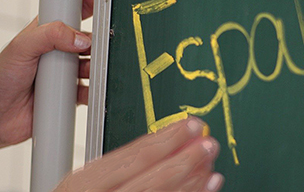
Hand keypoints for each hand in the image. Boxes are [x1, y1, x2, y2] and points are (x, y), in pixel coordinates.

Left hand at [0, 0, 93, 147]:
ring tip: (92, 71)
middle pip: (89, 41)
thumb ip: (49, 35)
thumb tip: (79, 37)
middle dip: (98, 43)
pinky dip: (95, 91)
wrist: (0, 117)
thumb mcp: (21, 48)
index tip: (102, 4)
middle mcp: (59, 53)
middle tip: (100, 46)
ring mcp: (66, 73)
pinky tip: (92, 90)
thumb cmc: (1, 80)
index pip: (71, 13)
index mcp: (47, 35)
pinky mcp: (71, 94)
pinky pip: (91, 91)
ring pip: (93, 66)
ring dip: (97, 69)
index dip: (87, 6)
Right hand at [56, 117, 223, 190]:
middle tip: (209, 144)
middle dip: (188, 159)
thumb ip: (122, 163)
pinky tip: (206, 187)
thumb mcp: (88, 181)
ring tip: (211, 165)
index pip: (136, 155)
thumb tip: (166, 140)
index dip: (170, 138)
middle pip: (155, 179)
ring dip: (194, 181)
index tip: (192, 125)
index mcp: (84, 184)